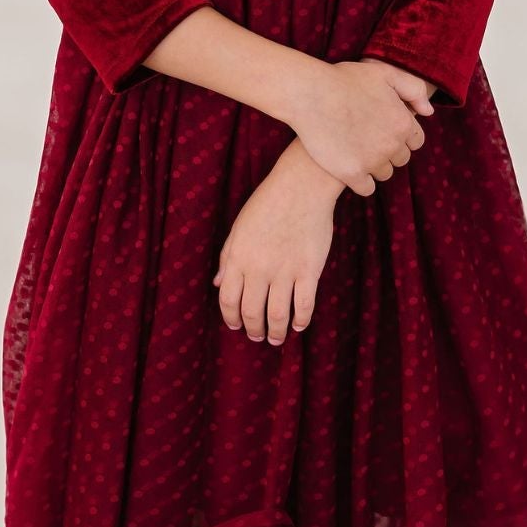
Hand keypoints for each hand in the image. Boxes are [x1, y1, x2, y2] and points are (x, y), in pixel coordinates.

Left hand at [212, 139, 343, 341]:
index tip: (236, 325)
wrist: (301, 187)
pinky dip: (300, 321)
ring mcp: (285, 271)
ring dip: (276, 332)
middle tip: (257, 336)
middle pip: (252, 312)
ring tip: (277, 338)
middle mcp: (259, 268)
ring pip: (277, 314)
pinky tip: (298, 325)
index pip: (228, 299)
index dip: (230, 317)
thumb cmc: (267, 204)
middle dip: (253, 330)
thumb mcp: (239, 229)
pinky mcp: (309, 270)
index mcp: (238, 258)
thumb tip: (218, 283)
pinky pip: (304, 305)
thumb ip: (227, 258)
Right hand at [288, 59, 432, 196]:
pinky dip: (361, 181)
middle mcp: (392, 145)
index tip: (383, 128)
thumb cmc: (344, 80)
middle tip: (367, 138)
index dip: (400, 135)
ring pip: (384, 174)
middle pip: (400, 159)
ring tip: (355, 150)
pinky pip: (366, 188)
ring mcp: (372, 161)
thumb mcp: (384, 73)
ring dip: (374, 166)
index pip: (415, 141)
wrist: (309, 94)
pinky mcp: (352, 174)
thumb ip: (413, 89)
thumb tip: (429, 112)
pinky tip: (350, 168)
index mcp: (403, 122)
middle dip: (389, 151)